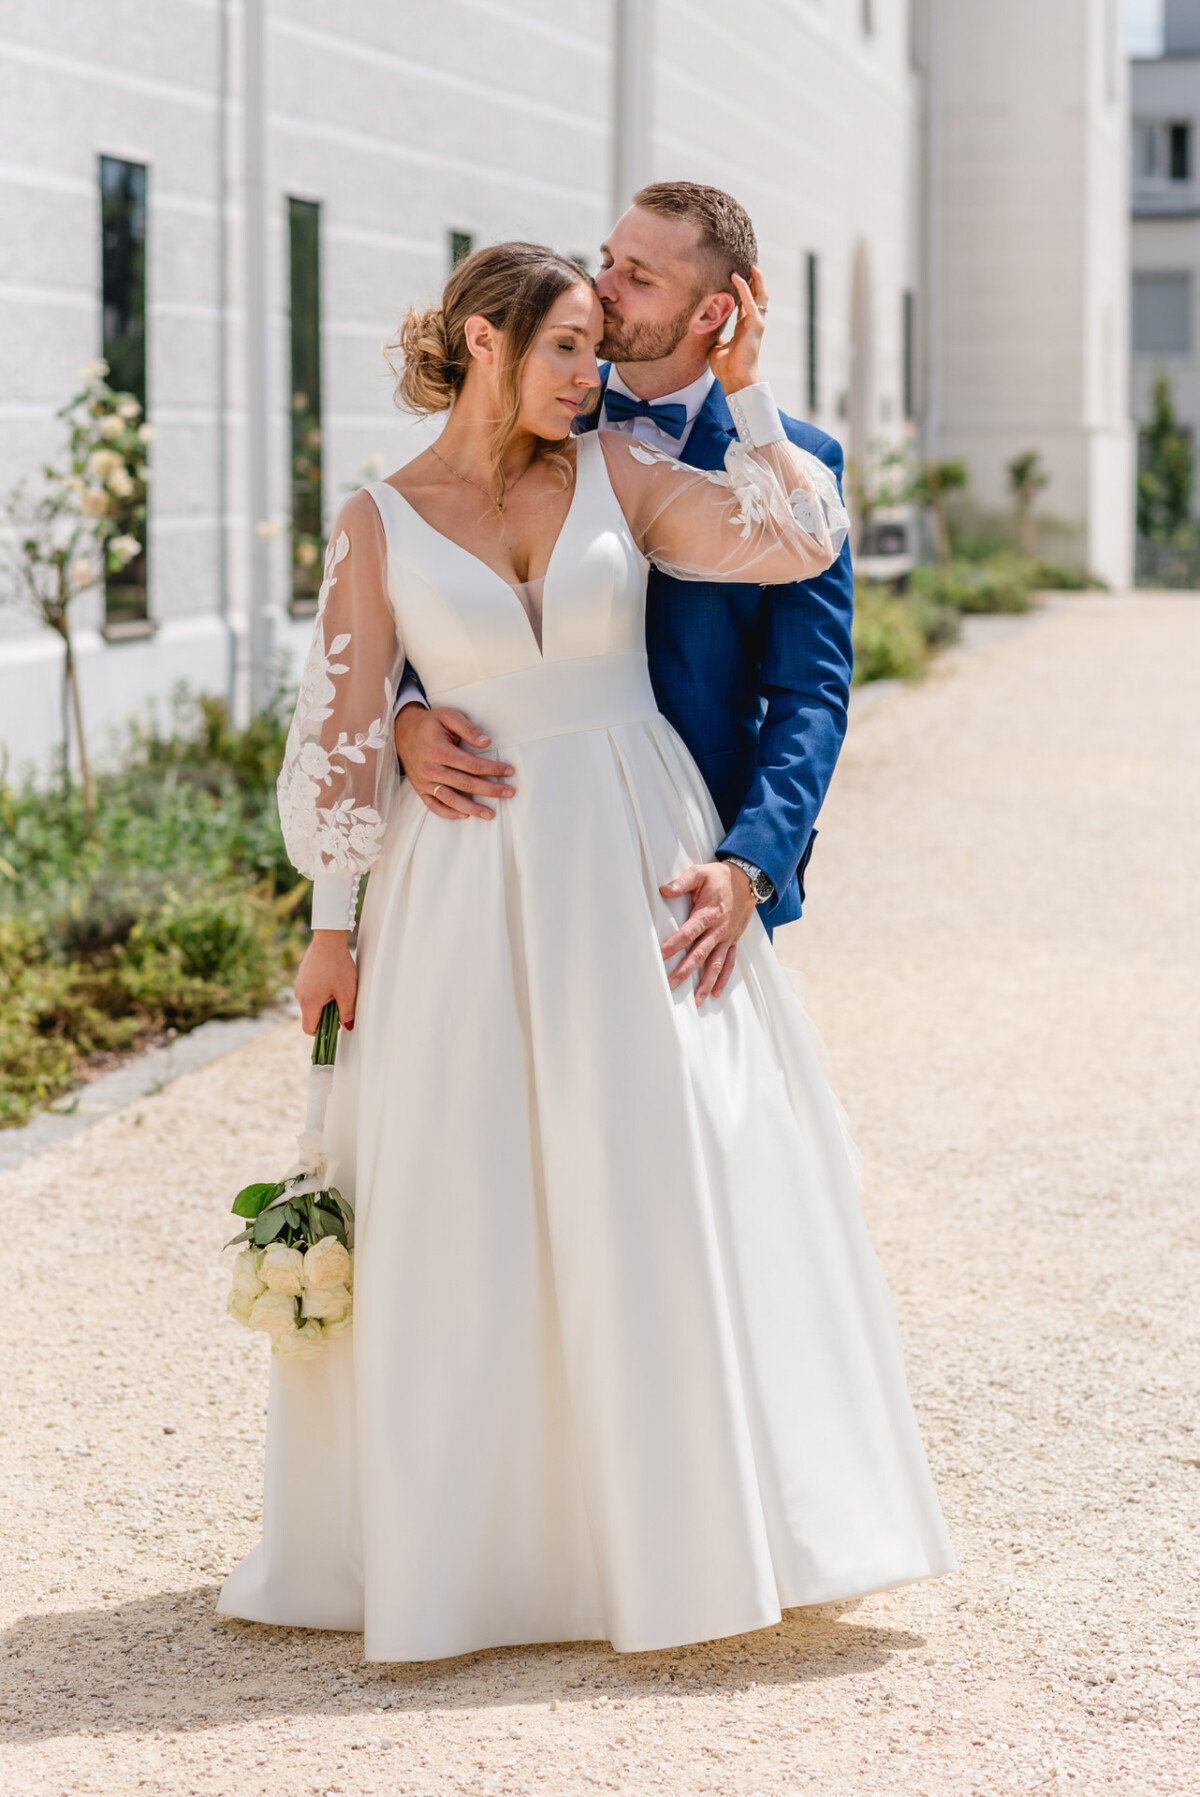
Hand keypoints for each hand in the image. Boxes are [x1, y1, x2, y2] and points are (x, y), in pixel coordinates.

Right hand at [295, 932, 357, 1034]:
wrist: (328, 939)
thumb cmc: (338, 965)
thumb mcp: (347, 992)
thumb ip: (347, 1013)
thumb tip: (347, 1026)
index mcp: (309, 1003)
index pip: (309, 1029)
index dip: (322, 1033)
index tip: (335, 1027)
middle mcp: (300, 995)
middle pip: (310, 1016)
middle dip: (325, 1016)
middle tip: (341, 1006)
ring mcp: (299, 985)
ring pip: (310, 1002)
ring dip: (323, 1003)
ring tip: (338, 990)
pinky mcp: (302, 976)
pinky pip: (309, 991)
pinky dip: (319, 992)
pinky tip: (332, 980)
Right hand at [394, 702, 514, 819]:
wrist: (402, 730)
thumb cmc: (429, 723)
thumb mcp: (448, 716)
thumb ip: (468, 729)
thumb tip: (486, 742)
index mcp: (440, 751)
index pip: (472, 765)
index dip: (493, 769)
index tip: (509, 771)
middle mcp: (431, 769)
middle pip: (466, 784)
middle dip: (490, 789)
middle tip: (509, 792)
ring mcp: (424, 781)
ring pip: (451, 799)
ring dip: (472, 808)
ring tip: (490, 814)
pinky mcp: (420, 788)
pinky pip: (434, 805)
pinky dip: (449, 813)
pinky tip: (465, 815)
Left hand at [659, 861, 756, 1005]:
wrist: (748, 880)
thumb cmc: (720, 877)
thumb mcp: (700, 873)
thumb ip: (682, 882)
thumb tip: (664, 889)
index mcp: (707, 914)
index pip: (688, 933)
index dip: (673, 944)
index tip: (660, 955)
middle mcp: (718, 930)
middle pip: (699, 954)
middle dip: (685, 970)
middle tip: (671, 984)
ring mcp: (727, 938)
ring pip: (715, 964)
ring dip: (706, 982)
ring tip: (697, 1000)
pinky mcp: (733, 941)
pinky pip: (729, 963)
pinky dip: (723, 978)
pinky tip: (716, 992)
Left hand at [707, 268, 767, 396]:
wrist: (736, 379)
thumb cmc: (727, 368)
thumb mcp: (716, 346)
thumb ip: (714, 335)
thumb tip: (705, 328)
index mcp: (745, 327)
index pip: (746, 303)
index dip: (743, 290)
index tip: (737, 276)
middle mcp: (753, 323)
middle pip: (756, 296)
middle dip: (754, 280)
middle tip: (748, 264)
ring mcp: (756, 323)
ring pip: (758, 295)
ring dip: (754, 279)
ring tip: (749, 265)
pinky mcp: (755, 325)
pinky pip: (749, 301)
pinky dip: (743, 288)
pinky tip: (736, 276)